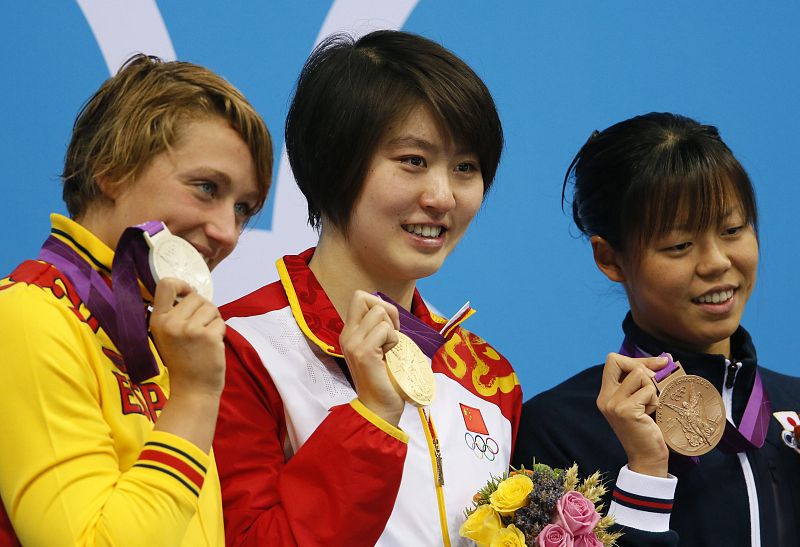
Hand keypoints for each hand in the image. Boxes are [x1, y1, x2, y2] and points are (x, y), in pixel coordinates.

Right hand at [149, 277, 225, 396]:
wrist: (192, 389)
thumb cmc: (182, 360)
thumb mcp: (167, 335)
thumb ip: (173, 314)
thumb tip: (190, 291)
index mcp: (157, 320)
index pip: (166, 284)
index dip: (182, 284)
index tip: (188, 294)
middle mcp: (171, 323)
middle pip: (196, 296)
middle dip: (203, 309)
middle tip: (200, 328)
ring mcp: (190, 330)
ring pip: (211, 307)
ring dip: (213, 320)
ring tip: (204, 337)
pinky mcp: (208, 336)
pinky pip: (220, 322)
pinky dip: (220, 331)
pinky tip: (211, 345)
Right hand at [340, 290, 404, 425]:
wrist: (379, 408)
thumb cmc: (384, 379)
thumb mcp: (377, 348)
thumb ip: (376, 330)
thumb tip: (387, 310)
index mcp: (349, 333)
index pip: (359, 297)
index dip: (379, 306)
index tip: (389, 328)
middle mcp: (347, 335)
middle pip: (363, 297)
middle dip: (386, 310)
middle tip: (392, 334)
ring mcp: (353, 343)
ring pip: (379, 312)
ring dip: (392, 329)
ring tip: (389, 348)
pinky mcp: (363, 353)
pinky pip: (385, 330)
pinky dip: (394, 340)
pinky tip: (389, 356)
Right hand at [597, 352, 669, 476]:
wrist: (647, 458)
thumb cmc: (647, 429)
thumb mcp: (640, 401)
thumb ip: (644, 380)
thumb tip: (665, 358)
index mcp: (605, 394)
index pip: (613, 361)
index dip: (635, 360)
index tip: (656, 366)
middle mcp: (605, 398)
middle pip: (617, 360)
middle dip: (641, 365)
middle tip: (655, 380)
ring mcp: (613, 404)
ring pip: (638, 374)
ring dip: (652, 388)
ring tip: (650, 406)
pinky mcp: (626, 411)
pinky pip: (648, 390)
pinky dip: (655, 400)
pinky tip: (651, 414)